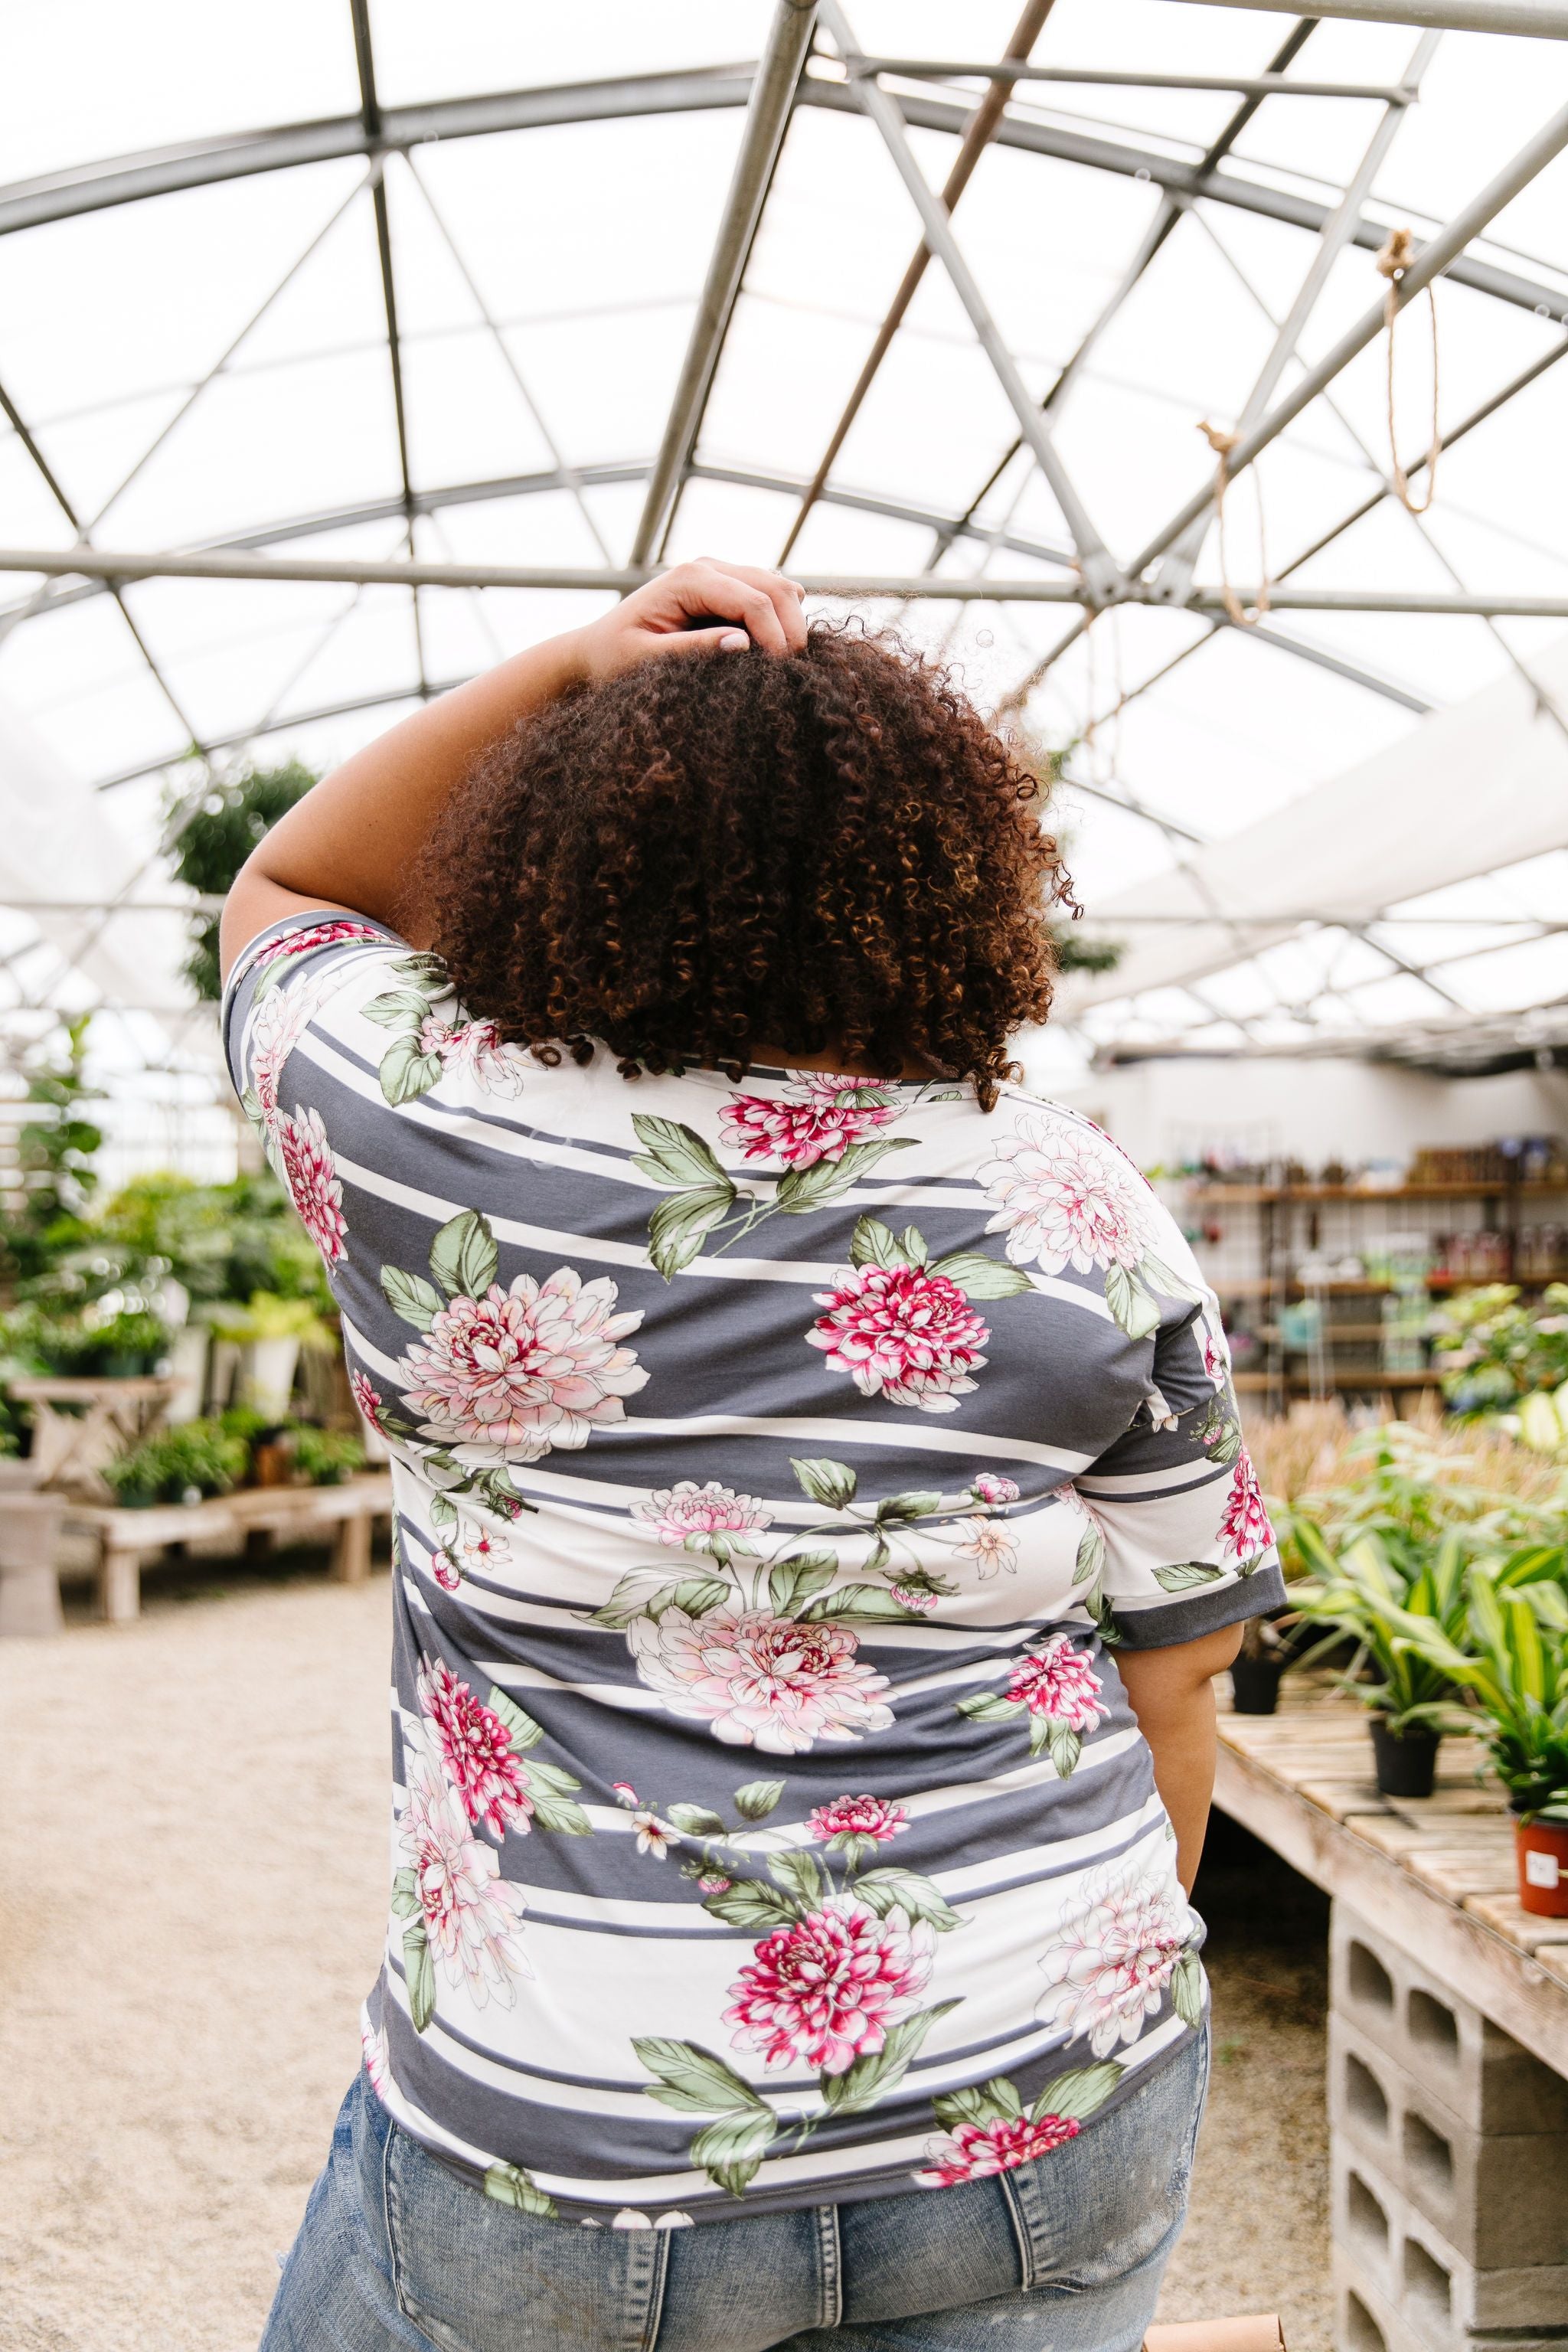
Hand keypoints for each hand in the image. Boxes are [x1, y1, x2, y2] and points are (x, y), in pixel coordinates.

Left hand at [575, 558, 807, 683]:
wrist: (598, 648)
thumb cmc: (615, 657)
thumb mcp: (645, 660)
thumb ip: (692, 650)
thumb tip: (742, 644)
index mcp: (689, 578)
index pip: (754, 600)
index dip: (776, 636)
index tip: (783, 674)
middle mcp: (708, 566)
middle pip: (775, 587)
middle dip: (792, 629)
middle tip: (796, 674)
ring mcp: (719, 573)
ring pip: (779, 587)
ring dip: (791, 623)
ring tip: (788, 665)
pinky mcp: (726, 587)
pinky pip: (769, 595)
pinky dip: (782, 619)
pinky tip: (776, 650)